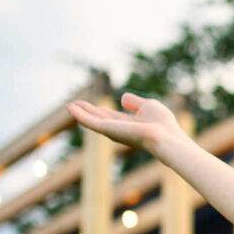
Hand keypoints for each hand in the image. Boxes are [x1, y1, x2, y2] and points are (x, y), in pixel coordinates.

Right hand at [66, 93, 186, 155]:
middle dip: (87, 112)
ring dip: (80, 112)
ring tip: (68, 105)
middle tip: (73, 104)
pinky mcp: (107, 130)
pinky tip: (70, 108)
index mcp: (129, 124)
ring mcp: (112, 130)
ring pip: (92, 120)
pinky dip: (79, 114)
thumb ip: (134, 102)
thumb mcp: (148, 106)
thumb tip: (123, 97)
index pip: (111, 117)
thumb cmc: (162, 123)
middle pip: (99, 119)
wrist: (164, 136)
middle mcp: (118, 129)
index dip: (100, 111)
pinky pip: (89, 121)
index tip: (91, 106)